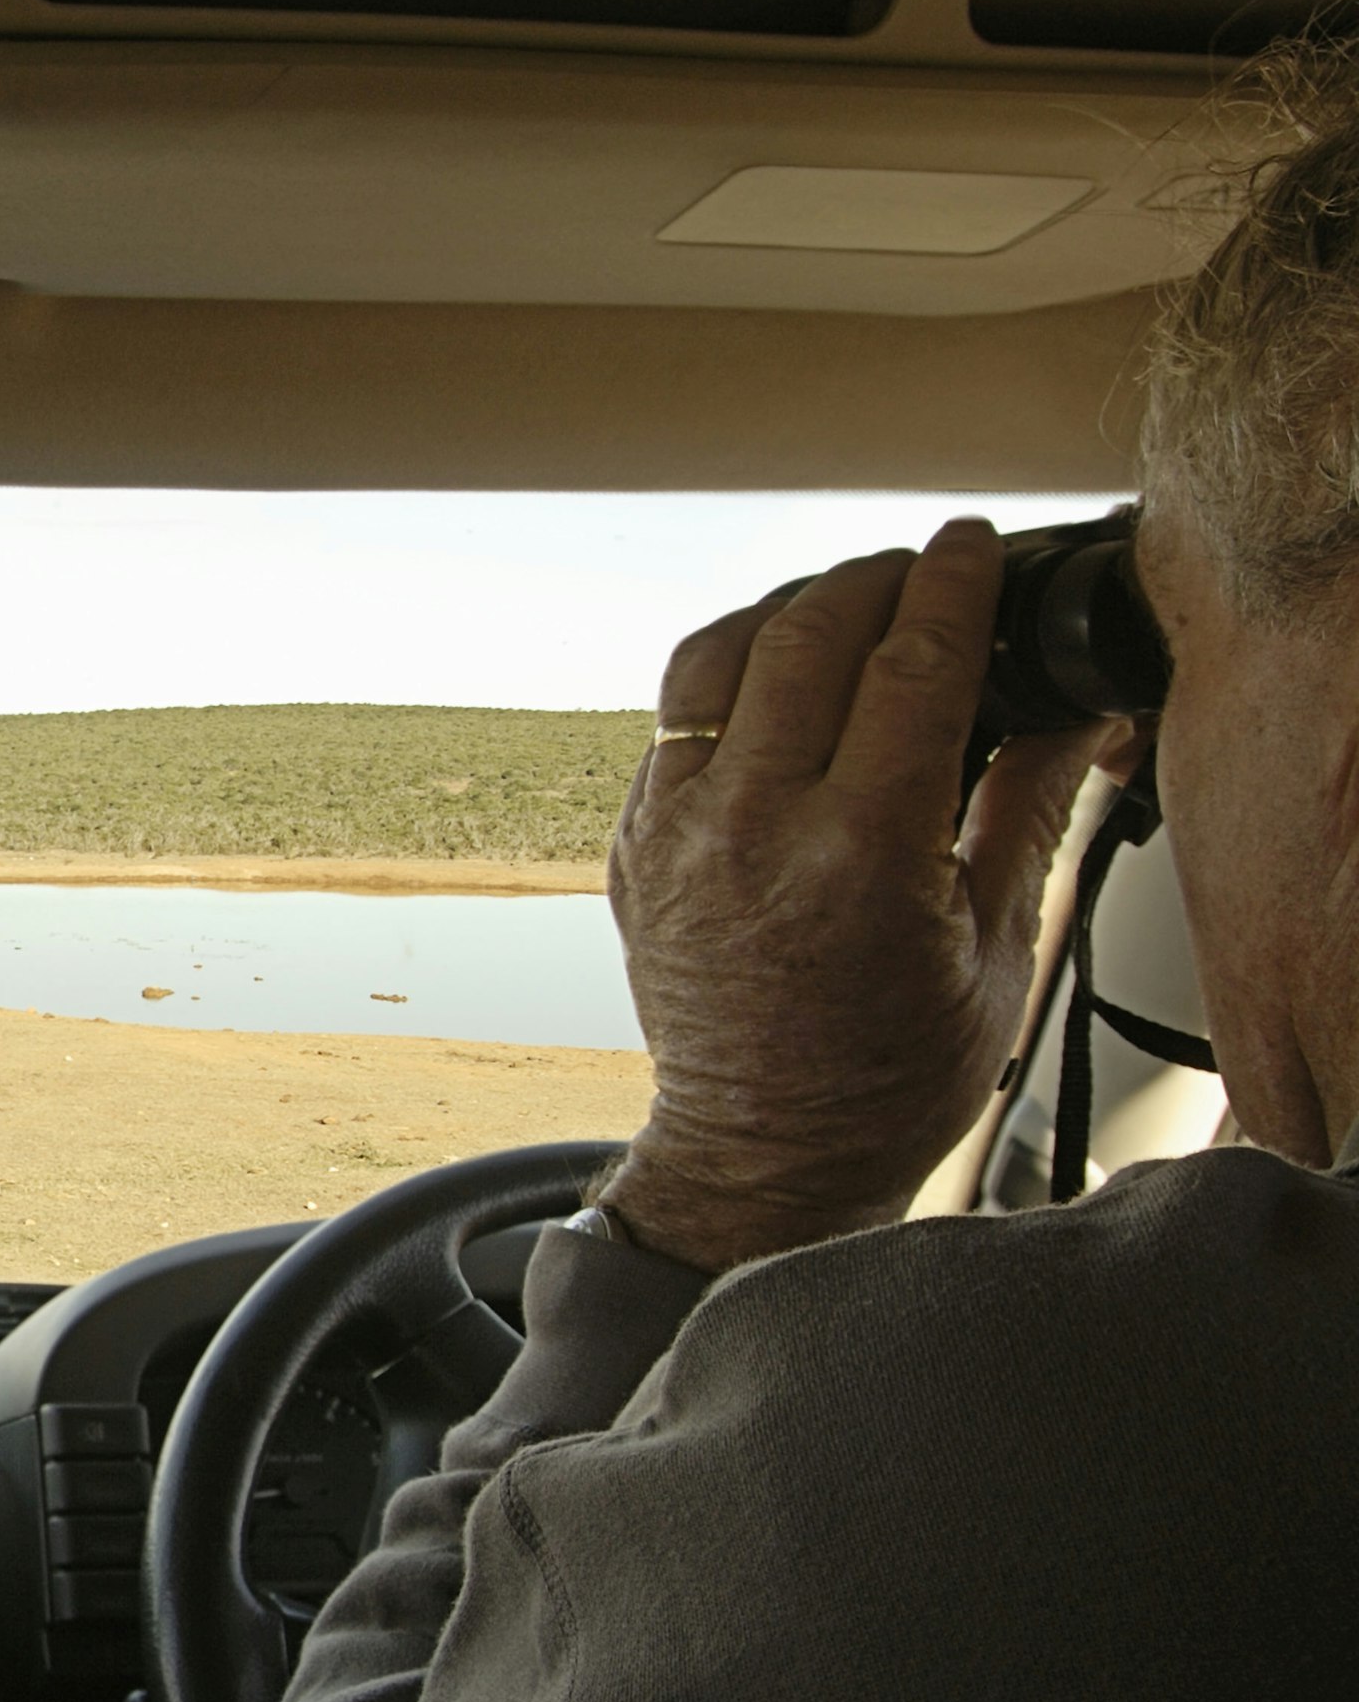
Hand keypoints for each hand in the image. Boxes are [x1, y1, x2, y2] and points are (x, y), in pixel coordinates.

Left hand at [597, 517, 1115, 1271]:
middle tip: (917, 570)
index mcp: (857, 857)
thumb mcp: (997, 947)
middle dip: (870, 579)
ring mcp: (675, 835)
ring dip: (784, 610)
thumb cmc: (886, 1077)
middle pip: (805, 635)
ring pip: (714, 656)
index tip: (970, 547)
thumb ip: (1027, 805)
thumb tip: (1070, 705)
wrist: (763, 1154)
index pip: (910, 665)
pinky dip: (728, 677)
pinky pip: (672, 718)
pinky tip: (779, 679)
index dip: (949, 584)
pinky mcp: (632, 846)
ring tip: (844, 607)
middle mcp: (750, 831)